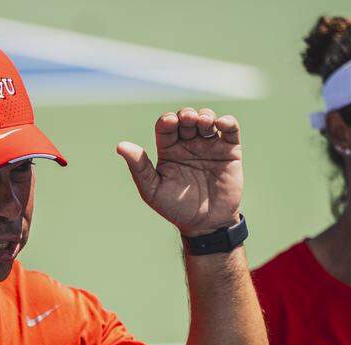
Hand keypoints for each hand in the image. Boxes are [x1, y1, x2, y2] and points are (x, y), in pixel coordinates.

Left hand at [117, 107, 242, 235]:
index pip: (166, 126)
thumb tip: (120, 146)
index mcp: (169, 150)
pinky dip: (227, 121)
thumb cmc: (176, 208)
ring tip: (202, 123)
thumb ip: (139, 168)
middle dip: (186, 114)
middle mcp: (189, 144)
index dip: (168, 120)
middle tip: (188, 120)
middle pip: (186, 118)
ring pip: (207, 118)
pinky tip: (220, 124)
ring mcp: (210, 146)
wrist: (205, 224)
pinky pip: (230, 129)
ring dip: (205, 115)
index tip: (170, 123)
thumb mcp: (152, 190)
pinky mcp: (230, 151)